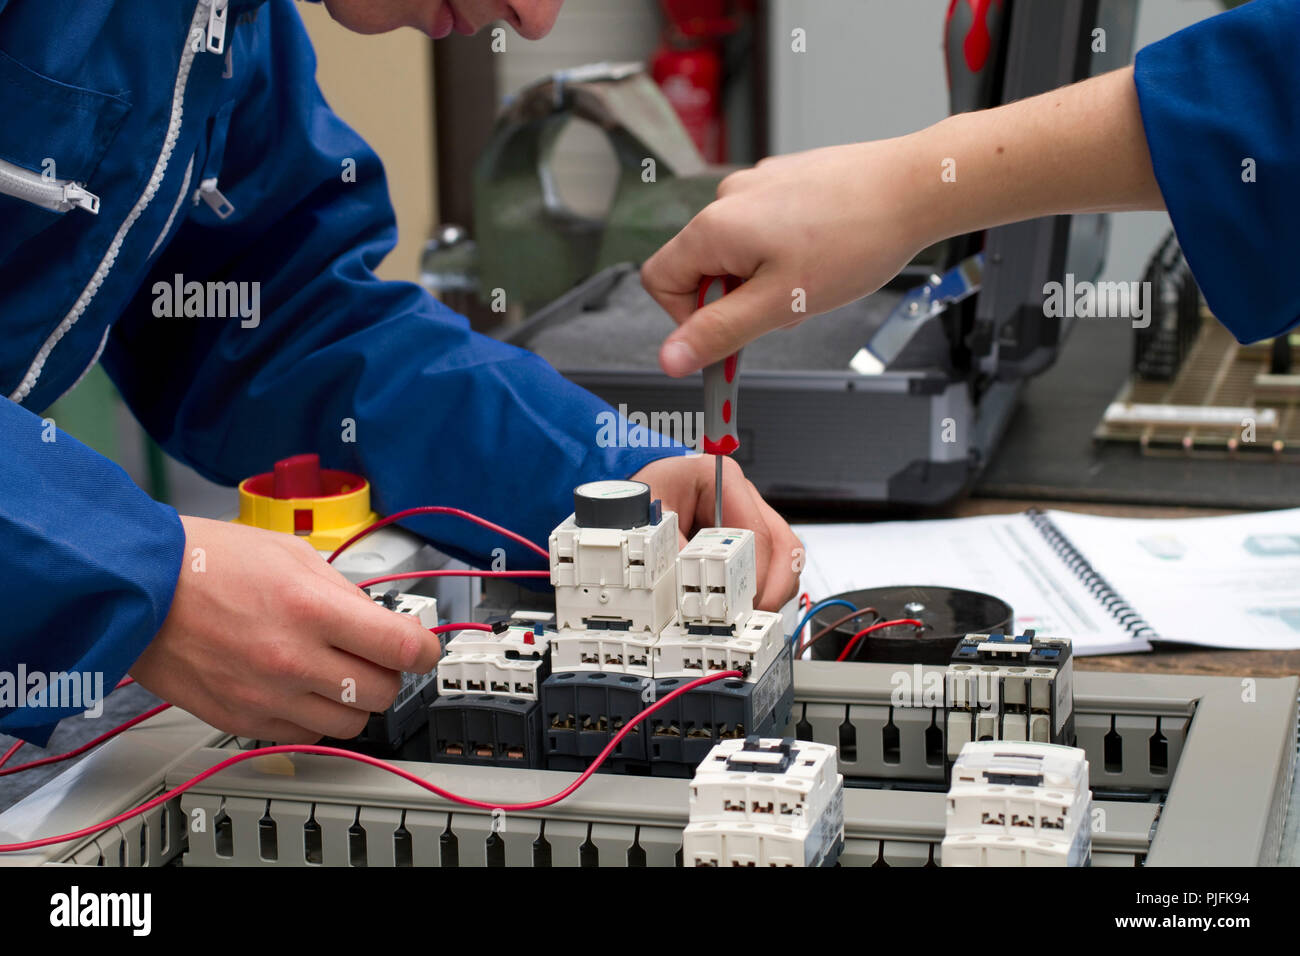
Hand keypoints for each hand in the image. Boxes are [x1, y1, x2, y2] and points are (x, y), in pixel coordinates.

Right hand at [130, 516, 440, 742]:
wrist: (137, 589)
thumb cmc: (206, 563)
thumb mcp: (292, 554)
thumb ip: (343, 593)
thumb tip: (379, 619)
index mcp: (312, 609)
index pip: (402, 648)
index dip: (424, 648)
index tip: (422, 646)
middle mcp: (293, 659)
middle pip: (382, 692)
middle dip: (389, 673)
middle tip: (376, 655)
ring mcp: (268, 695)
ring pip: (349, 723)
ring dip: (354, 700)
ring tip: (336, 672)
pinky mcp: (243, 718)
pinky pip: (304, 733)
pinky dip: (313, 715)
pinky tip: (300, 686)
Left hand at [630, 455, 799, 611]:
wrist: (641, 490)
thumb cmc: (648, 493)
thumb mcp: (649, 514)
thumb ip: (668, 545)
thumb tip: (687, 580)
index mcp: (722, 480)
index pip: (756, 531)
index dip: (754, 572)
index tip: (741, 602)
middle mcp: (744, 496)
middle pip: (783, 543)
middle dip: (774, 586)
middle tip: (755, 615)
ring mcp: (751, 516)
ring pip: (785, 556)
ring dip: (774, 589)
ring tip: (753, 615)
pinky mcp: (750, 537)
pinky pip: (773, 564)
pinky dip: (766, 588)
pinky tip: (747, 605)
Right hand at [642, 139, 927, 376]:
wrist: (916, 188)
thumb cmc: (858, 237)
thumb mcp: (780, 305)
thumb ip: (719, 333)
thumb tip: (671, 357)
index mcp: (714, 227)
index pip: (660, 281)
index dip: (688, 319)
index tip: (728, 337)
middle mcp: (729, 198)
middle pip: (701, 269)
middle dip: (737, 301)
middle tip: (785, 310)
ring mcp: (758, 185)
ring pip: (737, 254)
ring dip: (764, 281)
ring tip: (812, 282)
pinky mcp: (786, 182)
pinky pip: (765, 230)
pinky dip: (785, 255)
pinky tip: (823, 256)